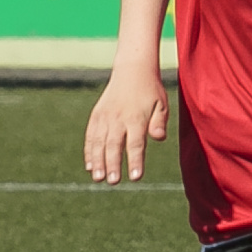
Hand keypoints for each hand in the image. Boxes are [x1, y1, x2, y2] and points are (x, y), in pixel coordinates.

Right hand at [83, 68, 169, 182]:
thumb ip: (159, 122)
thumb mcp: (161, 104)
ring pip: (99, 142)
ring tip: (98, 178)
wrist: (132, 69)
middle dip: (113, 164)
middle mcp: (118, 118)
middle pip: (114, 145)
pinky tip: (89, 166)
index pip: (136, 143)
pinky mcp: (97, 115)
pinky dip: (89, 151)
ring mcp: (105, 116)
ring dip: (97, 161)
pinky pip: (91, 136)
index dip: (135, 161)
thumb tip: (159, 138)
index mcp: (136, 117)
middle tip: (113, 181)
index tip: (135, 177)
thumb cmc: (151, 91)